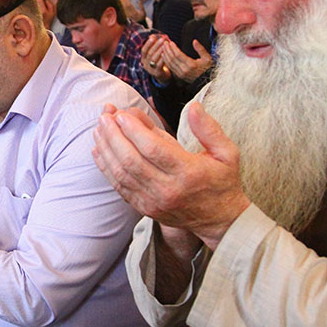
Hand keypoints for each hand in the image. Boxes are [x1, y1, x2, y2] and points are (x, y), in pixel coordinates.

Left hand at [92, 102, 249, 251]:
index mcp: (188, 173)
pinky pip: (119, 187)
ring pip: (121, 174)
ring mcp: (154, 202)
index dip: (133, 130)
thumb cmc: (222, 181)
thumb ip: (209, 129)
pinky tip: (99, 150)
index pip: (153, 149)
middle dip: (114, 135)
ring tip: (99, 128)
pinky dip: (106, 168)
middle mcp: (168, 190)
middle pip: (131, 160)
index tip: (121, 113)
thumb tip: (194, 106)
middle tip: (104, 116)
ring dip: (106, 149)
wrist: (220, 220)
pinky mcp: (145, 208)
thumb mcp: (227, 153)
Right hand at [141, 34, 171, 80]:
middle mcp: (145, 63)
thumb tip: (152, 35)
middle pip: (150, 53)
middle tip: (162, 39)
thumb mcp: (155, 53)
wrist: (162, 75)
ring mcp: (150, 69)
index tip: (153, 37)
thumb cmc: (158, 61)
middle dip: (156, 45)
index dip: (148, 43)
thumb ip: (154, 46)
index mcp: (144, 58)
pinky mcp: (156, 73)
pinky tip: (166, 54)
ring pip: (154, 59)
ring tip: (165, 45)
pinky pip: (159, 65)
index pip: (144, 50)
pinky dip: (162, 59)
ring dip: (159, 51)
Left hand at [162, 39, 212, 83]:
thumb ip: (200, 49)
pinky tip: (164, 55)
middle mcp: (185, 70)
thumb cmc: (208, 68)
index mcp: (191, 65)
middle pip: (172, 58)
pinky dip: (166, 61)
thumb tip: (194, 41)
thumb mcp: (207, 58)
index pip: (178, 55)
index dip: (173, 48)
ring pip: (170, 63)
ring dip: (165, 55)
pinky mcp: (179, 76)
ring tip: (163, 47)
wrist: (207, 81)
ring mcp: (181, 74)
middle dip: (167, 50)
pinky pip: (170, 67)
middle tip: (165, 43)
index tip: (170, 42)